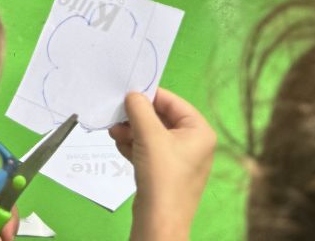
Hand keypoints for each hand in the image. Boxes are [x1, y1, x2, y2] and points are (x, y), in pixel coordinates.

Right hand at [108, 89, 213, 236]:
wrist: (158, 221)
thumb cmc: (162, 176)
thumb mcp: (149, 135)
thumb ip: (139, 109)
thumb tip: (133, 95)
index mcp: (199, 131)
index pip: (173, 102)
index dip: (150, 96)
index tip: (128, 93)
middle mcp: (193, 143)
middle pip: (161, 119)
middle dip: (136, 117)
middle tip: (117, 115)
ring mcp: (180, 160)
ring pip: (152, 135)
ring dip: (132, 131)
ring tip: (114, 132)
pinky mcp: (165, 173)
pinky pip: (149, 150)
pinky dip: (134, 145)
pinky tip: (120, 144)